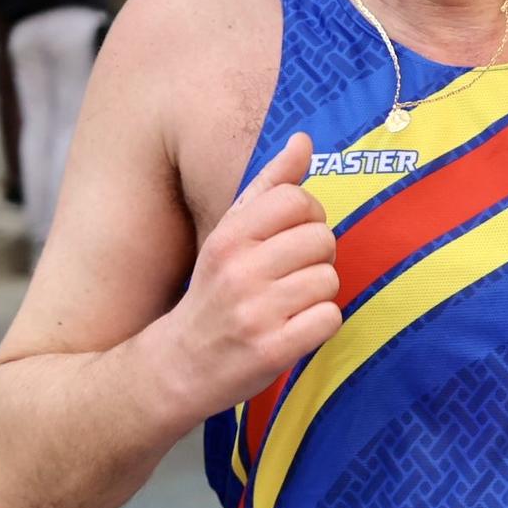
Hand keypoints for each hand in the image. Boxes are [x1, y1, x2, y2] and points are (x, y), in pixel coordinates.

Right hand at [157, 133, 340, 422]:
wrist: (177, 366)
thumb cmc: (214, 292)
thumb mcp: (230, 234)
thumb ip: (270, 186)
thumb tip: (303, 140)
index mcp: (229, 236)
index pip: (297, 200)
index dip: (308, 218)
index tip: (292, 239)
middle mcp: (239, 270)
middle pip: (321, 239)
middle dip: (317, 258)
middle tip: (291, 277)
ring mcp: (254, 312)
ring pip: (329, 280)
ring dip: (318, 294)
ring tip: (289, 305)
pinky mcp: (271, 350)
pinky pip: (330, 318)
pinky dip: (320, 325)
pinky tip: (294, 329)